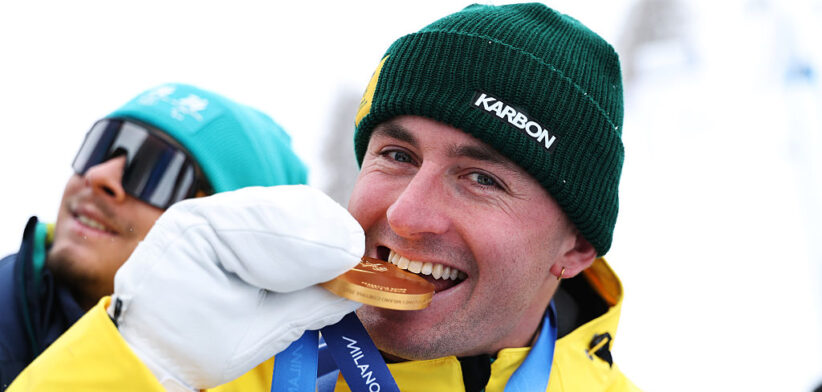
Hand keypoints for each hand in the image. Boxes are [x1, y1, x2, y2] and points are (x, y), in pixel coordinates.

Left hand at [107, 185, 362, 389]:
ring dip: (320, 234)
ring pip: (286, 207)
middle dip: (326, 234)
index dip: (320, 245)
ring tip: (341, 265)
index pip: (271, 227)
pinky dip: (306, 236)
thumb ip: (309, 305)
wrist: (147, 349)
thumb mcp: (252, 335)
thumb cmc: (190, 347)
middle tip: (356, 263)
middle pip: (284, 207)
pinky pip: (279, 216)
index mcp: (198, 235)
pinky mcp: (229, 222)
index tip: (356, 263)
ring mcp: (216, 212)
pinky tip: (320, 259)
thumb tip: (356, 289)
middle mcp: (204, 210)